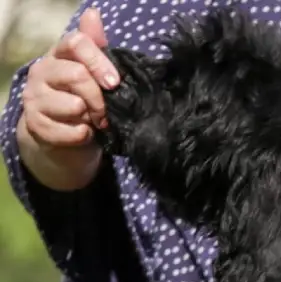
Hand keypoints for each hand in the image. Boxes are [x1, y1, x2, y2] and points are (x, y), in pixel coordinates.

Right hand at [16, 8, 119, 190]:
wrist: (63, 136)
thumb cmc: (84, 99)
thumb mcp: (93, 73)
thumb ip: (95, 46)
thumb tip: (93, 13)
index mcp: (58, 55)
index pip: (75, 42)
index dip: (98, 61)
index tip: (115, 82)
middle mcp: (42, 71)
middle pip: (77, 75)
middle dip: (100, 98)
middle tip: (106, 111)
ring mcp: (34, 98)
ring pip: (74, 105)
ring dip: (92, 118)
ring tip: (93, 121)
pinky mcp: (36, 124)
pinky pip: (70, 131)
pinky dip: (84, 135)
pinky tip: (84, 133)